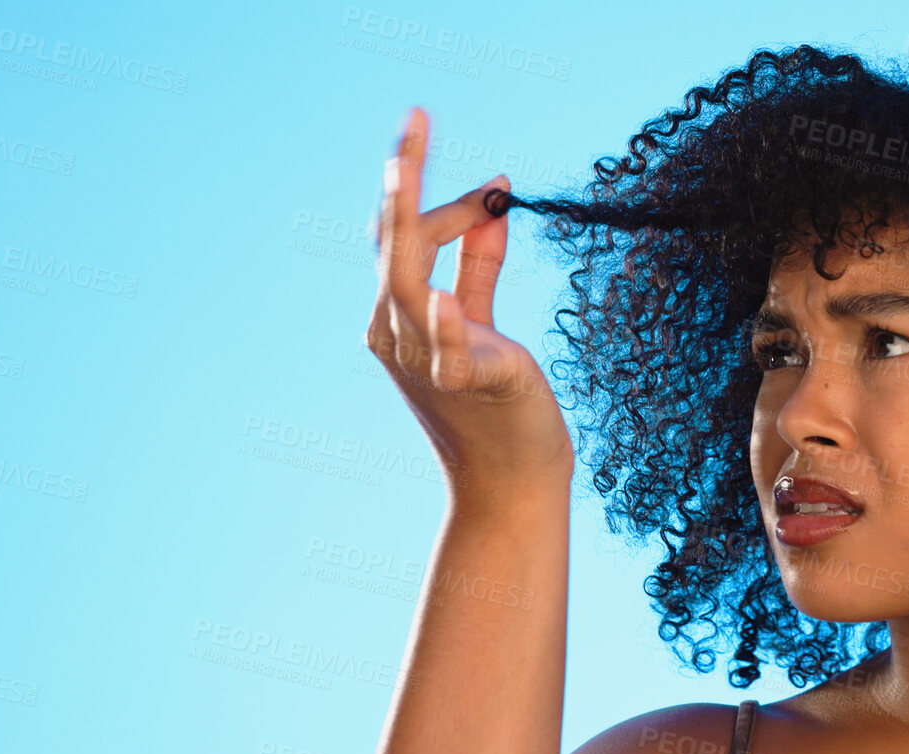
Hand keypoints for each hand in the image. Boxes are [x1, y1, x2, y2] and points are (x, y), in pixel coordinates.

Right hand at [367, 106, 572, 502]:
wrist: (514, 479)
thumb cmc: (499, 404)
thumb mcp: (483, 322)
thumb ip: (480, 265)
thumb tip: (496, 201)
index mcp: (398, 316)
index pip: (404, 239)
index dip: (442, 201)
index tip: (498, 186)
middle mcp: (397, 335)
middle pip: (394, 246)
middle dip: (404, 181)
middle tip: (414, 119)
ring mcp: (426, 361)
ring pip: (408, 285)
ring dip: (411, 227)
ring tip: (405, 174)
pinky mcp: (467, 387)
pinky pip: (448, 352)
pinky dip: (446, 325)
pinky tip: (445, 300)